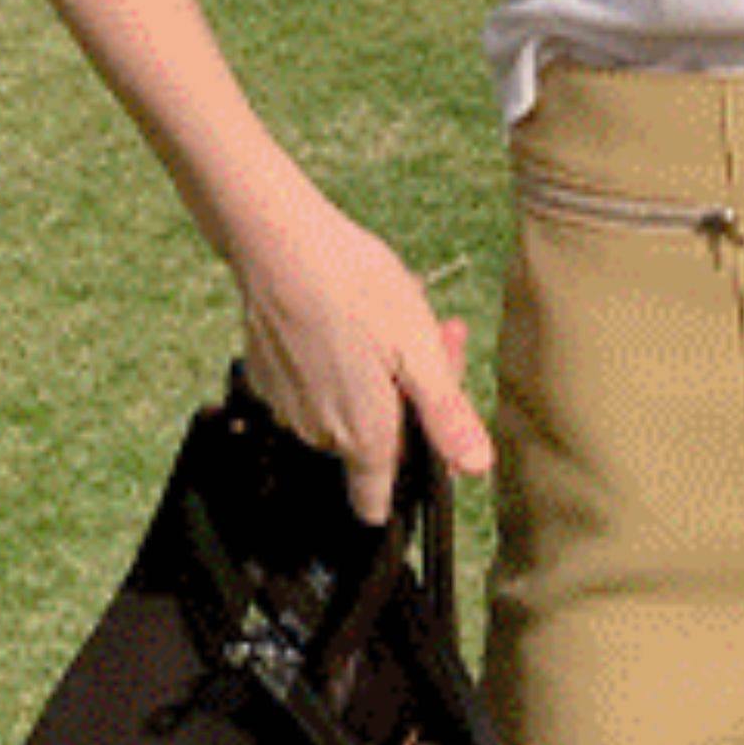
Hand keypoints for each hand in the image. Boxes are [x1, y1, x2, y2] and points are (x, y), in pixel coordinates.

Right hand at [218, 165, 494, 522]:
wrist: (279, 243)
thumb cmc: (355, 289)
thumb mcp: (419, 350)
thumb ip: (445, 417)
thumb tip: (477, 467)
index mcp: (363, 436)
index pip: (377, 502)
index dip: (411, 472)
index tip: (427, 425)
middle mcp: (318, 434)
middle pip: (373, 443)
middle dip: (407, 399)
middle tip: (432, 338)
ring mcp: (287, 407)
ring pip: (347, 408)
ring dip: (377, 376)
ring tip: (390, 320)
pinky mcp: (266, 377)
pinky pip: (314, 384)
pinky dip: (339, 360)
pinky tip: (351, 316)